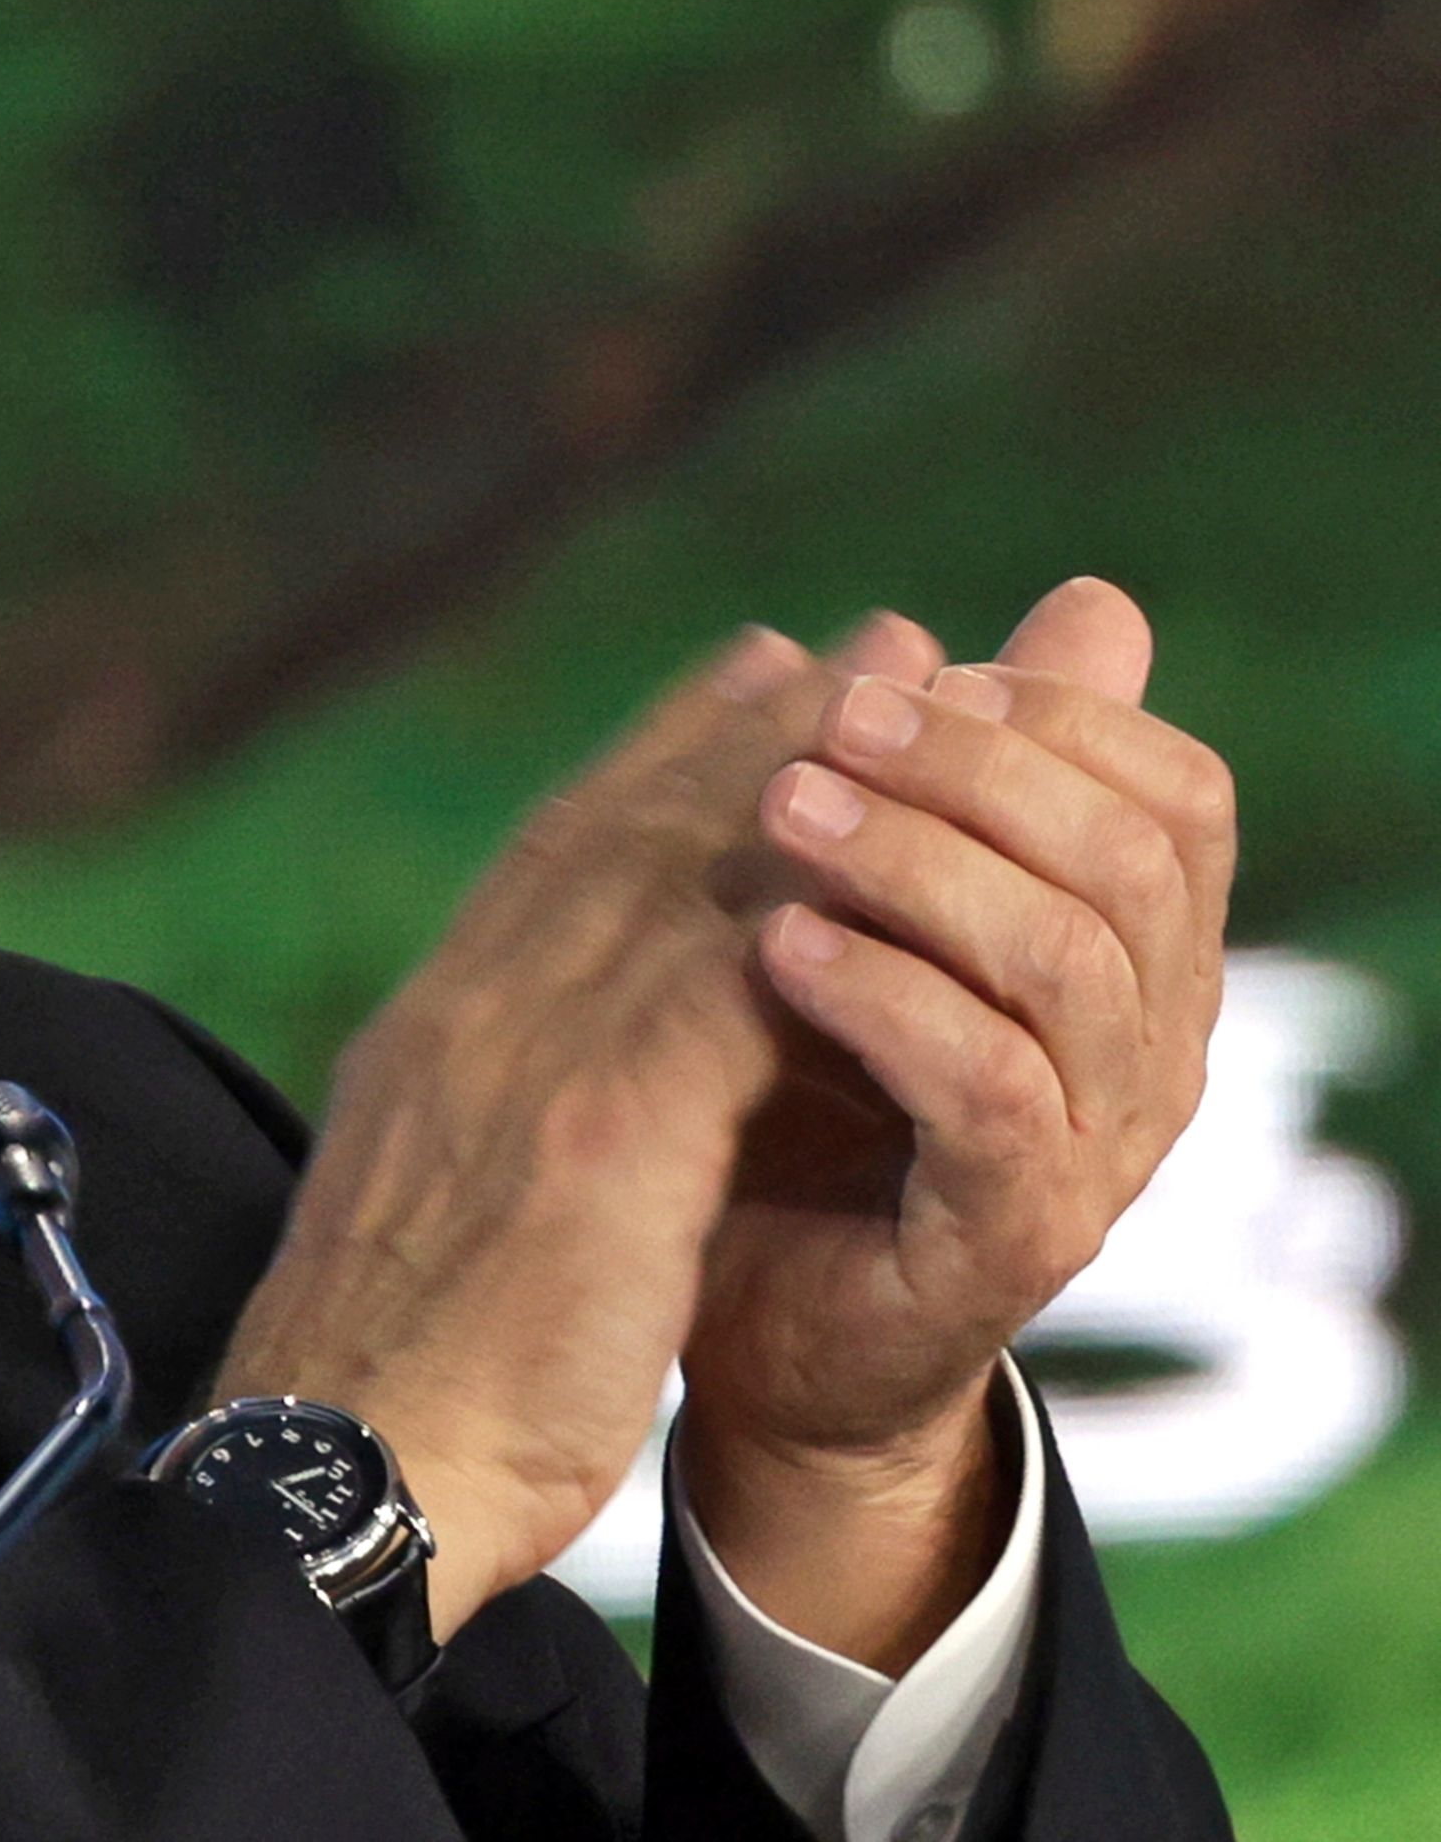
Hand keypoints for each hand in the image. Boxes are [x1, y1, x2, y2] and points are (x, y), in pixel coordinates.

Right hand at [213, 623, 852, 1637]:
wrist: (340, 1475)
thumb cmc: (384, 1391)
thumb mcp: (429, 1220)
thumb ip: (490, 1131)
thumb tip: (528, 1116)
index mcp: (431, 1038)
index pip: (555, 859)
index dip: (665, 763)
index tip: (752, 685)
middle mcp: (468, 1014)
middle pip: (627, 829)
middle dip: (756, 727)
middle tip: (866, 646)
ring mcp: (523, 1060)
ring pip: (685, 873)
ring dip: (814, 776)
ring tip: (910, 698)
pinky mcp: (596, 1131)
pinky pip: (732, 987)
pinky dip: (816, 913)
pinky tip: (900, 867)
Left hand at [681, 579, 1232, 1662]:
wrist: (736, 1311)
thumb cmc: (808, 1085)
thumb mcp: (874, 902)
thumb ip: (966, 768)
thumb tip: (1091, 601)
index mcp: (1137, 954)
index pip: (1174, 792)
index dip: (1047, 715)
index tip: (897, 675)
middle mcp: (1149, 1049)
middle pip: (1134, 860)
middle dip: (977, 770)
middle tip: (822, 729)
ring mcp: (1097, 1148)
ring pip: (1067, 961)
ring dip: (917, 864)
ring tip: (780, 810)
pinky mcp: (1014, 1236)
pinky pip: (991, 1089)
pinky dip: (885, 996)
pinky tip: (778, 944)